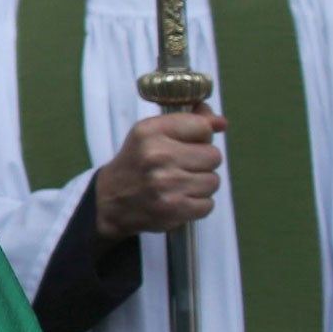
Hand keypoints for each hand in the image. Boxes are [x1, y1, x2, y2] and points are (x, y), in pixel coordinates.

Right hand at [94, 109, 224, 239]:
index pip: (203, 127)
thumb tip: (222, 122)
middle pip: (214, 155)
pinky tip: (178, 199)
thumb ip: (188, 122)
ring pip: (213, 181)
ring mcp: (167, 184)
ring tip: (178, 184)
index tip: (186, 144)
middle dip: (202, 162)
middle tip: (180, 166)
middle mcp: (158, 156)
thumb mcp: (152, 133)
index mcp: (150, 132)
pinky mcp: (175, 209)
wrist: (110, 200)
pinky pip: (208, 204)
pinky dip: (197, 204)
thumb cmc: (137, 162)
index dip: (200, 136)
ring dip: (200, 184)